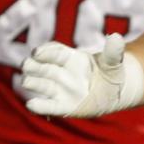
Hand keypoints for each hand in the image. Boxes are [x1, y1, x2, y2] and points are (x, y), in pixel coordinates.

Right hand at [21, 33, 143, 116]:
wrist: (115, 92)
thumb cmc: (111, 72)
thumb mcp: (114, 62)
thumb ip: (113, 52)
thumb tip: (117, 37)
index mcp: (72, 58)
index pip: (56, 52)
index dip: (46, 51)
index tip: (37, 52)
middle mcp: (61, 73)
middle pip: (43, 67)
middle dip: (33, 65)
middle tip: (27, 64)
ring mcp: (60, 90)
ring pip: (41, 84)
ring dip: (32, 82)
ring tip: (27, 81)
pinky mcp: (62, 106)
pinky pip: (49, 106)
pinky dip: (40, 106)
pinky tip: (32, 104)